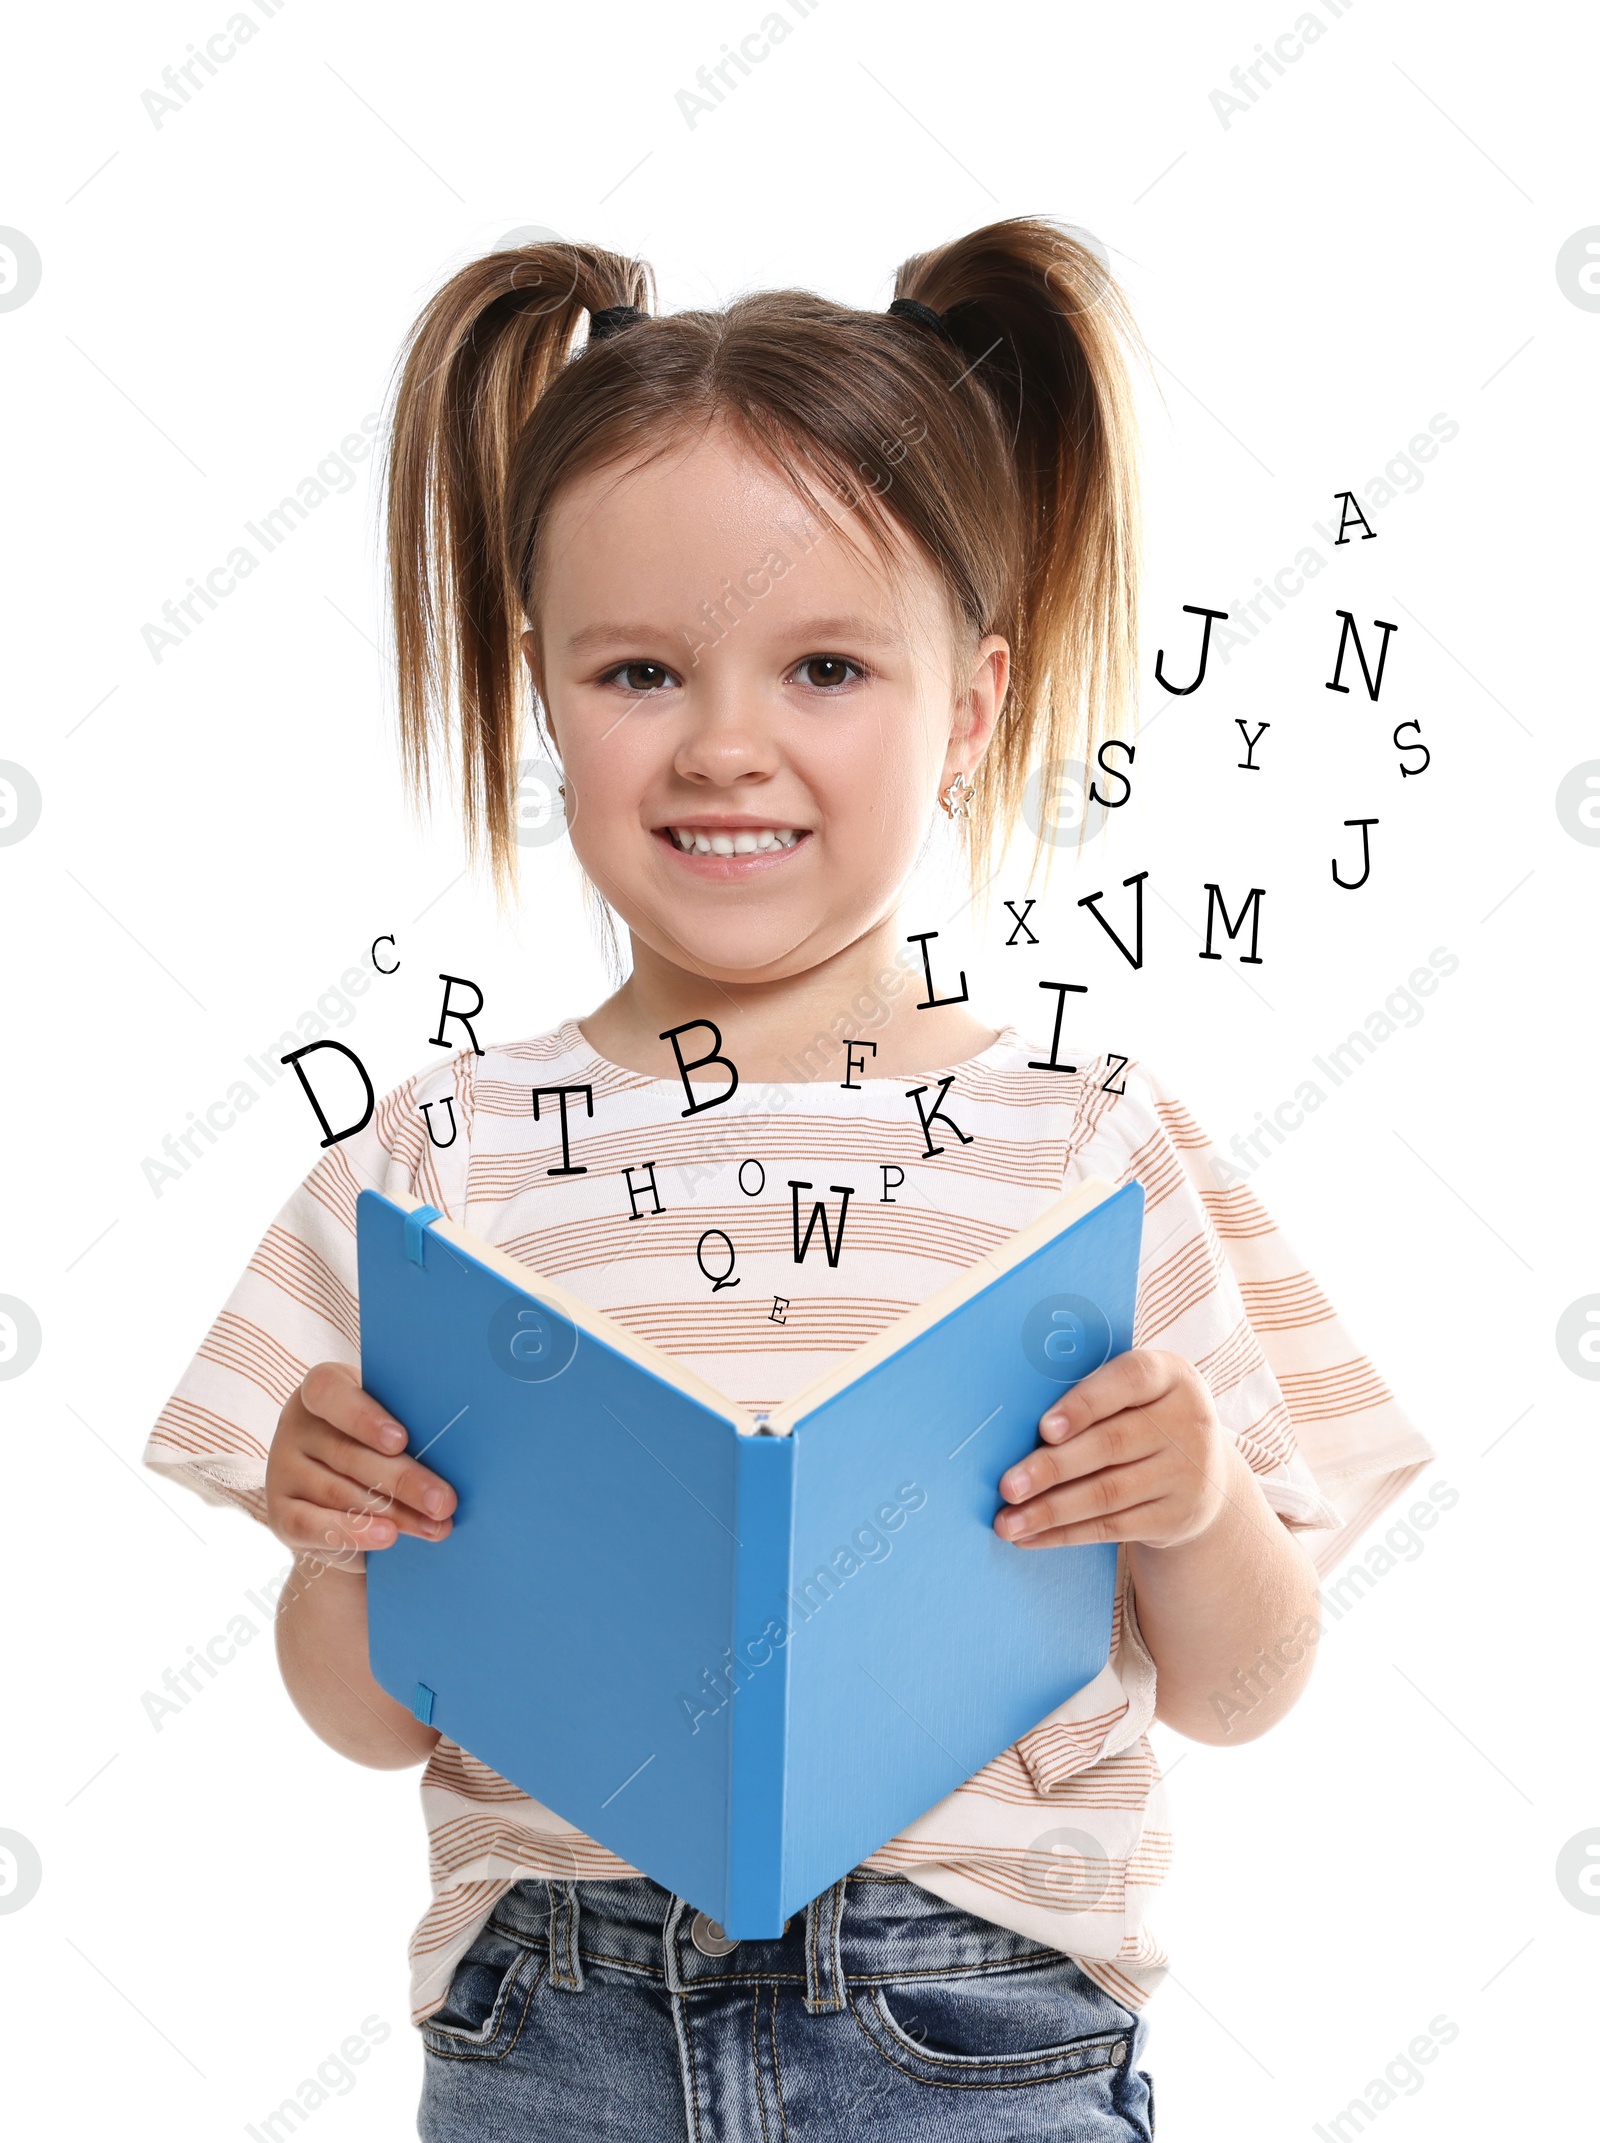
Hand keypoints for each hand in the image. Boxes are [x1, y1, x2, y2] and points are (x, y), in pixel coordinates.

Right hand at [265, 1361, 456, 1560]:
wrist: (346, 1512)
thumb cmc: (380, 1452)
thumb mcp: (388, 1432)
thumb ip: (405, 1432)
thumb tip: (452, 1451)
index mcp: (322, 1390)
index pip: (329, 1392)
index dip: (364, 1416)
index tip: (402, 1440)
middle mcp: (295, 1426)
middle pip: (348, 1454)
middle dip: (404, 1480)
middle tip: (445, 1501)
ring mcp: (281, 1470)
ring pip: (340, 1493)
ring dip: (394, 1513)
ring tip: (436, 1526)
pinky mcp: (279, 1514)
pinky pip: (314, 1526)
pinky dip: (353, 1533)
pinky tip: (388, 1537)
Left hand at [994, 1348, 1230, 1549]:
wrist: (1203, 1474)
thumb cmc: (1141, 1418)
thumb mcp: (1133, 1393)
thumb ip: (1089, 1395)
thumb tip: (1012, 1424)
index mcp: (1170, 1376)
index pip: (1130, 1379)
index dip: (1085, 1403)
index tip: (1044, 1428)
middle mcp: (1187, 1422)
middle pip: (1111, 1444)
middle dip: (1052, 1468)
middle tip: (1007, 1486)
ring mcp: (1186, 1473)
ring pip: (1107, 1493)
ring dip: (1050, 1510)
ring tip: (1006, 1522)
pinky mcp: (1176, 1516)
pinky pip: (1113, 1527)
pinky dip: (1065, 1534)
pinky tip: (1031, 1537)